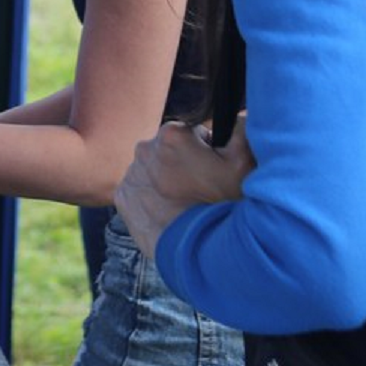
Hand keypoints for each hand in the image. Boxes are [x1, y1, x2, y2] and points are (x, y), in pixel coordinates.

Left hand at [114, 114, 254, 261]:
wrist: (198, 252)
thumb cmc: (223, 205)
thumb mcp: (243, 164)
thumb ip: (243, 128)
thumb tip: (241, 114)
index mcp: (173, 134)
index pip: (193, 134)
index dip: (208, 152)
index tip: (214, 170)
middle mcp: (145, 149)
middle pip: (170, 151)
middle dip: (185, 164)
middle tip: (202, 189)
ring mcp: (131, 173)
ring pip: (153, 170)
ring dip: (167, 181)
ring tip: (186, 204)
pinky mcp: (121, 196)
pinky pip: (139, 189)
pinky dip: (151, 198)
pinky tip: (169, 212)